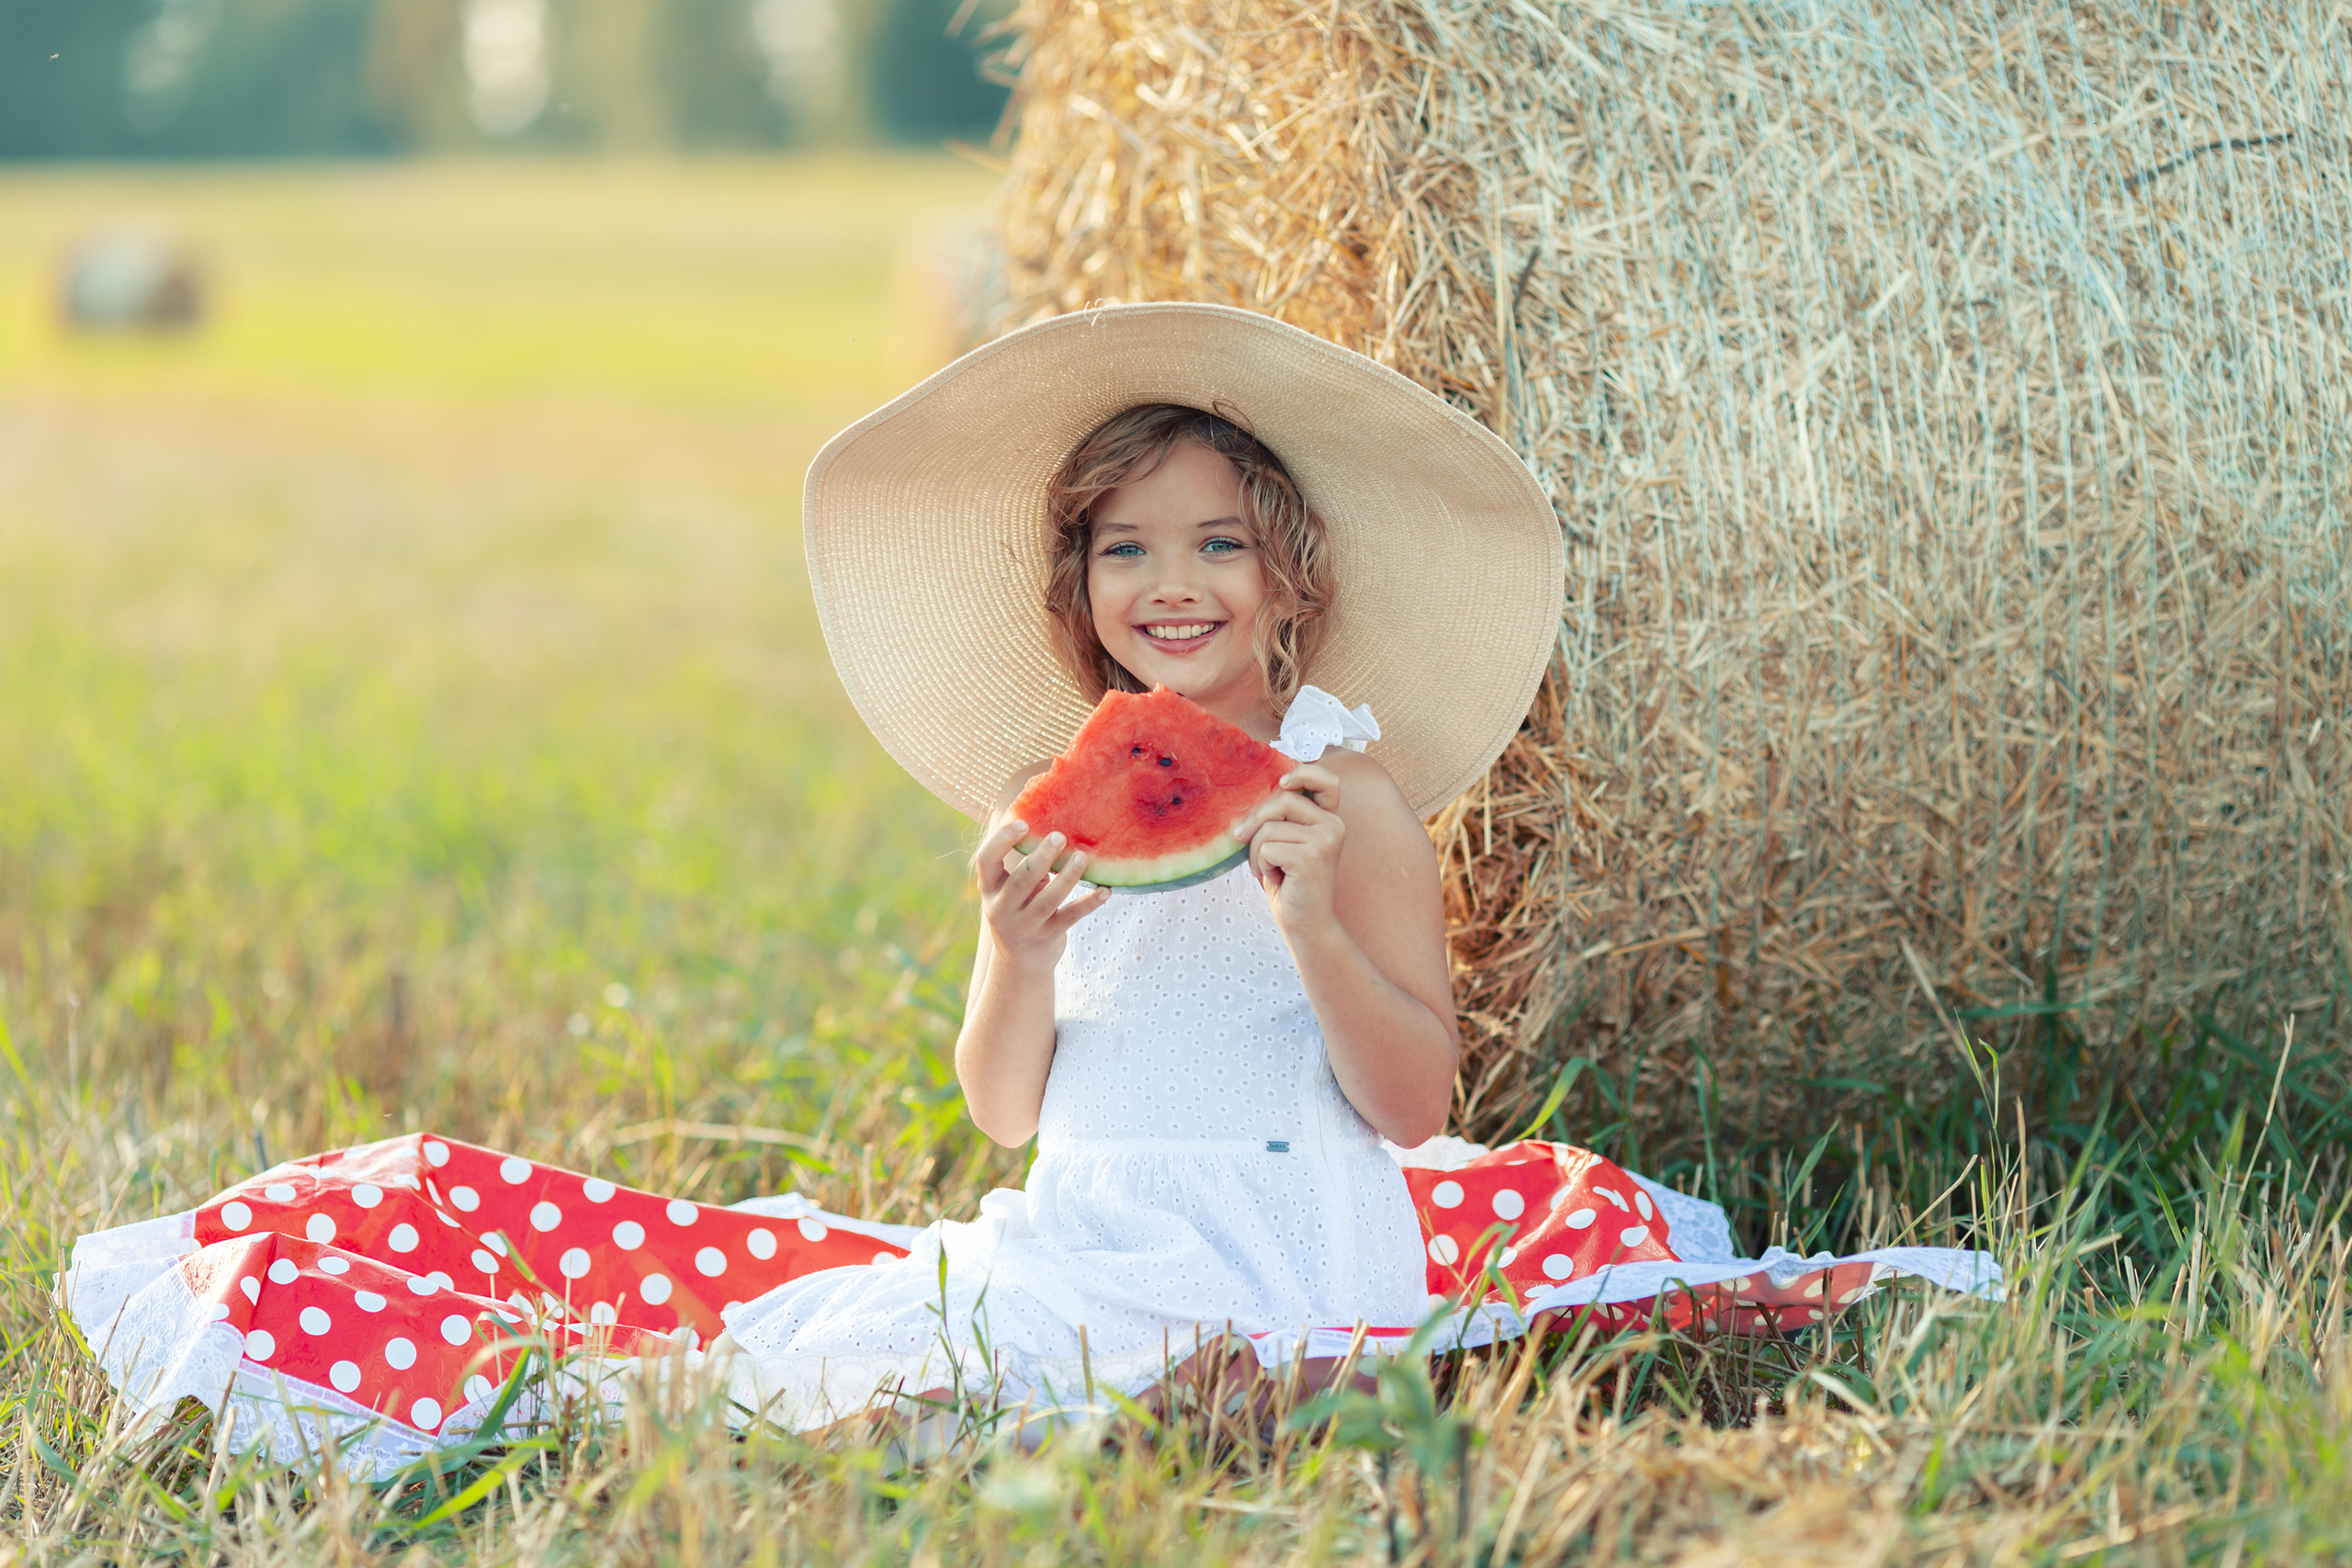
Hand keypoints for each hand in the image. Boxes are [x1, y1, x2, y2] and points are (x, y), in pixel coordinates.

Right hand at [975, 818, 1108, 971]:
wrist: (1020, 962)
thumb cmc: (1018, 910)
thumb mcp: (1009, 890)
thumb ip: (1022, 866)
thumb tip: (1049, 824)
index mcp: (989, 889)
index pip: (986, 860)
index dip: (1001, 839)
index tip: (1023, 822)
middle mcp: (1001, 909)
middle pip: (1021, 879)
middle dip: (1041, 856)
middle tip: (1060, 836)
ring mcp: (1024, 926)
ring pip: (1048, 899)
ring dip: (1067, 877)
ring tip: (1082, 857)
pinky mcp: (1047, 937)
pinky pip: (1070, 916)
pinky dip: (1090, 902)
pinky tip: (1106, 890)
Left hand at [1228, 763, 1344, 937]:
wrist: (1305, 924)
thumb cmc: (1290, 883)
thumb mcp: (1284, 844)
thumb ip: (1279, 818)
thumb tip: (1250, 793)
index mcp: (1329, 819)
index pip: (1327, 781)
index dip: (1304, 773)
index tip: (1283, 781)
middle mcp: (1333, 825)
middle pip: (1282, 800)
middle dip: (1254, 820)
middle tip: (1240, 839)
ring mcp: (1326, 840)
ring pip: (1269, 827)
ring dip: (1256, 851)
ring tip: (1266, 869)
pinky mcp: (1311, 857)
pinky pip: (1268, 847)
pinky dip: (1261, 864)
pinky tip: (1273, 877)